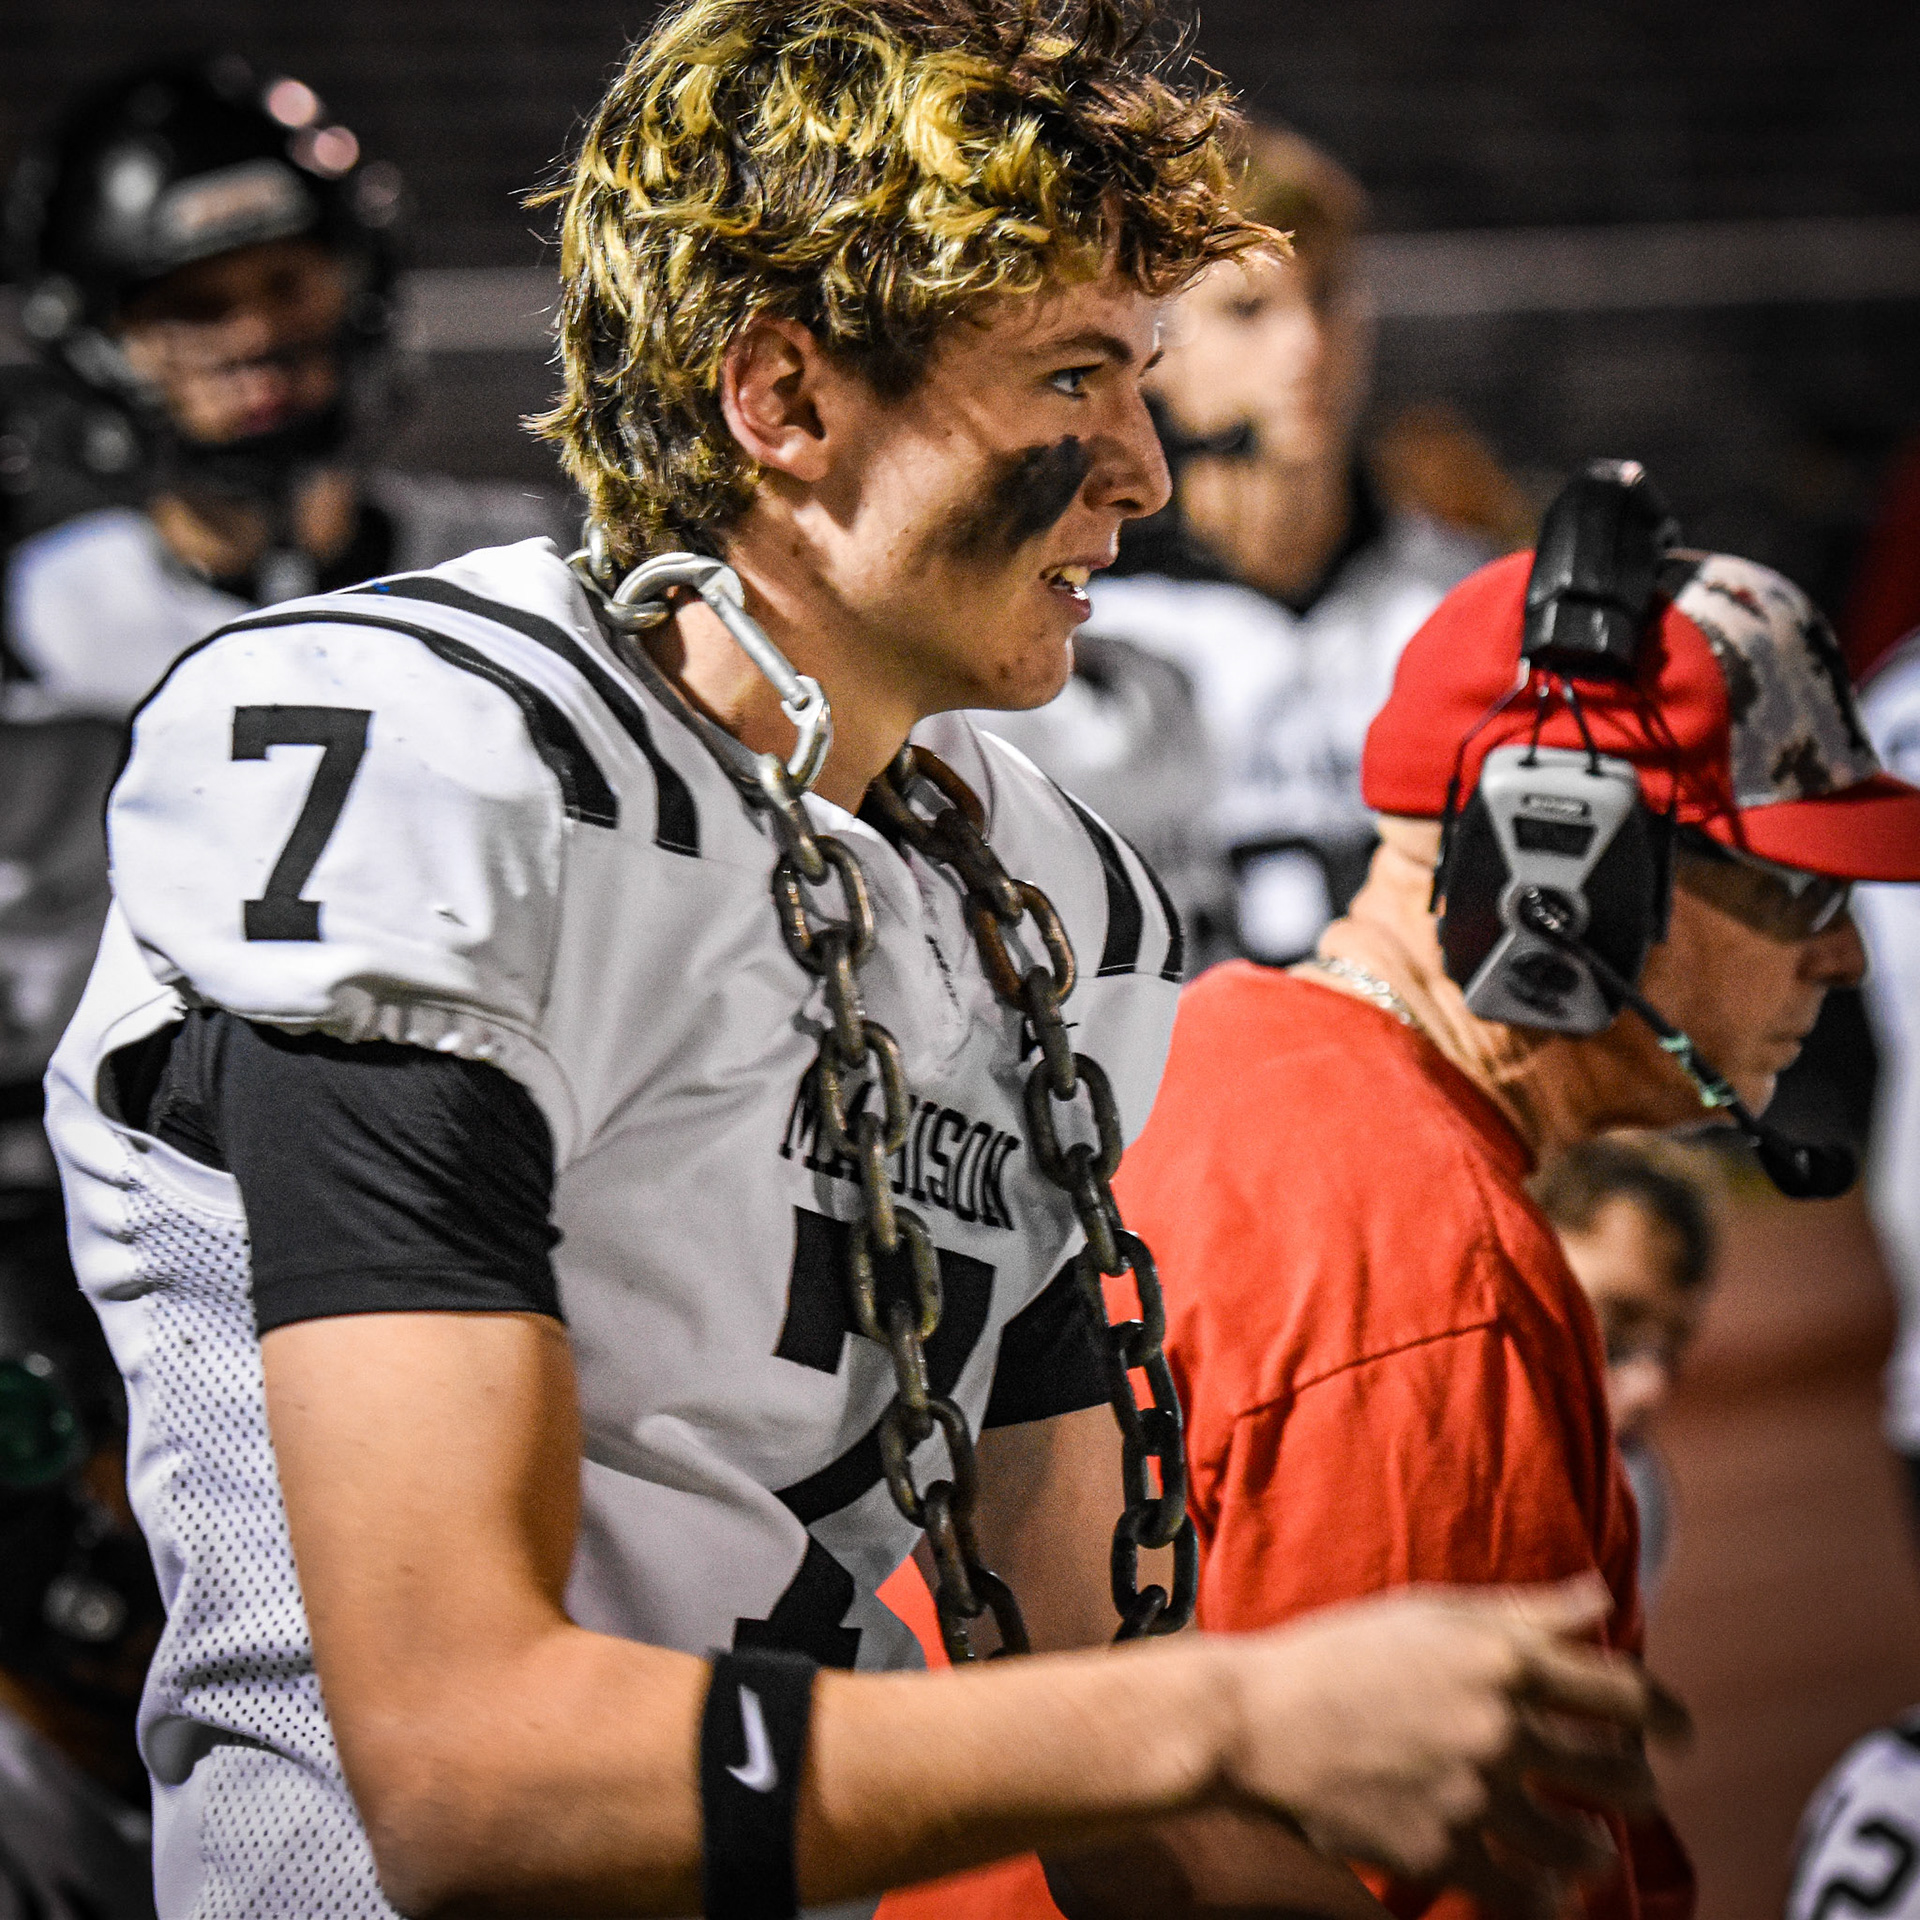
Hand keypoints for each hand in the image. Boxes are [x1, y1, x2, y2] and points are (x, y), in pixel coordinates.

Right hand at [1217, 1578, 1688, 1917]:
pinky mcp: (1444, 1852)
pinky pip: (1528, 1895)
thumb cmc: (1342, 1652)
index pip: (1631, 1695)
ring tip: (1589, 1845)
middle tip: (1631, 1787)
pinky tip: (1543, 1884)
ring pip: (1584, 1846)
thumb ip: (1525, 1613)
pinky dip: (1545, 1895)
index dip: (1671, 1718)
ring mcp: (1475, 1795)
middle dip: (1639, 1785)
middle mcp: (1501, 1726)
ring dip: (1595, 1848)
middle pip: (1627, 1776)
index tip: (1677, 1734)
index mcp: (1503, 1658)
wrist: (1256, 1720)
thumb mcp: (1431, 1613)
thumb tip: (1601, 1600)